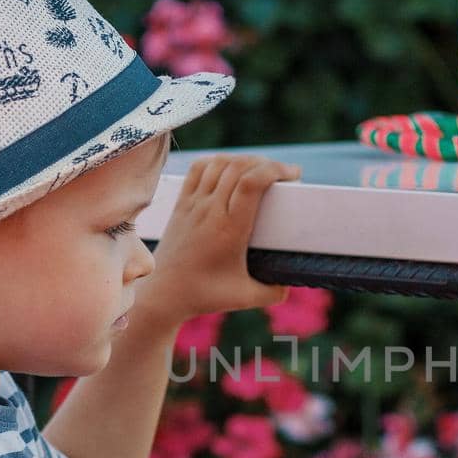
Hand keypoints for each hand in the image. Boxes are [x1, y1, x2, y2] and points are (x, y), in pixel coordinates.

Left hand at [133, 154, 301, 326]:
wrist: (163, 293)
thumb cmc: (205, 295)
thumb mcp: (247, 298)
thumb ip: (274, 292)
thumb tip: (291, 282)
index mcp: (230, 229)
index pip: (251, 183)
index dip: (274, 170)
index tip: (293, 175)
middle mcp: (210, 210)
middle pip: (239, 167)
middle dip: (266, 162)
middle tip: (283, 173)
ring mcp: (193, 204)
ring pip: (219, 163)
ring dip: (244, 160)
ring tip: (260, 169)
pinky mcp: (181, 204)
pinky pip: (199, 169)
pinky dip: (218, 161)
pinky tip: (230, 167)